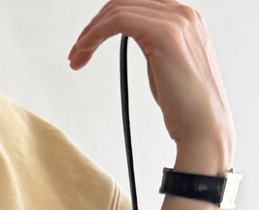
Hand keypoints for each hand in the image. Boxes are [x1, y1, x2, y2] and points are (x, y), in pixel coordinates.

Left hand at [68, 1, 234, 156]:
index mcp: (183, 18)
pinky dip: (95, 35)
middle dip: (94, 25)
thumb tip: (136, 39)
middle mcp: (182, 13)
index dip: (106, 21)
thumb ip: (153, 45)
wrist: (204, 126)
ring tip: (77, 57)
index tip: (87, 45)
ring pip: (118, 9)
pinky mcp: (165, 34)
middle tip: (76, 53)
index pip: (137, 4)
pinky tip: (84, 52)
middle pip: (125, 2)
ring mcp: (175, 21)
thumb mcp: (166, 65)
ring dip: (90, 33)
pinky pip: (119, 21)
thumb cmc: (186, 106)